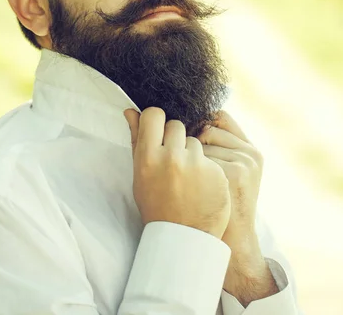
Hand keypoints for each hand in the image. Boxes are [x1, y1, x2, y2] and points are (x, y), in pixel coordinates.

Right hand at [124, 107, 230, 237]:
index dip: (156, 121)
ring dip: (192, 153)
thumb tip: (130, 110)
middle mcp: (172, 158)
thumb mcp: (140, 175)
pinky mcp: (217, 172)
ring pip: (195, 141)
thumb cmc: (156, 205)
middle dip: (175, 138)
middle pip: (176, 125)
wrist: (183, 238)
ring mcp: (196, 165)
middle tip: (174, 160)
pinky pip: (211, 158)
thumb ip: (137, 140)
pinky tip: (202, 186)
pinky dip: (207, 168)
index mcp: (148, 157)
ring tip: (188, 177)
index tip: (158, 131)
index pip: (154, 115)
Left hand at [197, 111, 263, 261]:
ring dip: (189, 158)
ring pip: (200, 142)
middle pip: (207, 128)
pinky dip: (190, 170)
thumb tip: (164, 117)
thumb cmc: (217, 205)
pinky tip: (195, 189)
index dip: (200, 124)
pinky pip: (198, 157)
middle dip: (192, 143)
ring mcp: (244, 163)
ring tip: (194, 182)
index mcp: (250, 150)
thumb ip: (210, 145)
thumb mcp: (222, 173)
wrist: (228, 242)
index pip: (220, 117)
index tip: (188, 138)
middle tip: (189, 166)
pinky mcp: (234, 173)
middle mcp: (250, 153)